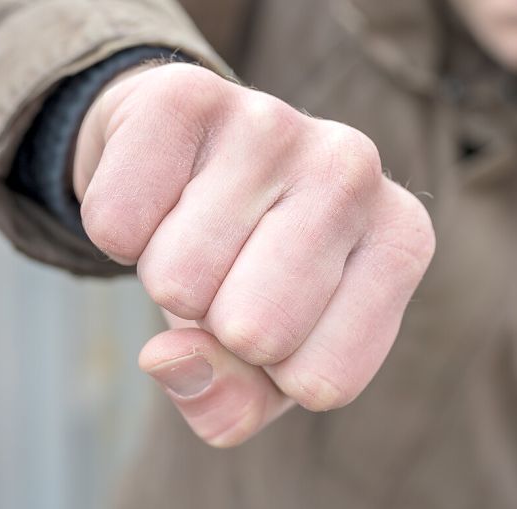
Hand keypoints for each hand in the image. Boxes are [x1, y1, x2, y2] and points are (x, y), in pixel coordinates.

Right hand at [73, 63, 434, 446]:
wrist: (193, 161)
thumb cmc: (251, 273)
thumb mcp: (268, 365)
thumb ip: (234, 404)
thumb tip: (171, 360)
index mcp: (401, 241)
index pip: (321, 382)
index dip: (275, 375)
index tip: (281, 317)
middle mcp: (356, 169)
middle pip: (255, 333)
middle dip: (218, 328)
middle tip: (230, 274)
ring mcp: (274, 123)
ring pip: (177, 283)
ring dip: (167, 281)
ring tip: (199, 231)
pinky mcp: (186, 95)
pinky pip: (115, 225)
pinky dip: (118, 234)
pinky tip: (160, 194)